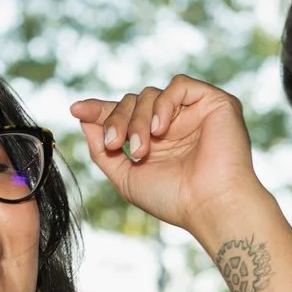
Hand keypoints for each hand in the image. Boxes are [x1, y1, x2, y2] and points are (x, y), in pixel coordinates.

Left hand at [70, 76, 267, 242]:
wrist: (210, 205)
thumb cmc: (173, 199)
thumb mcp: (125, 177)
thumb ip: (102, 150)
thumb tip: (83, 120)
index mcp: (157, 140)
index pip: (125, 114)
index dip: (100, 110)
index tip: (76, 110)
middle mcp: (175, 123)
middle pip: (133, 101)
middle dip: (117, 120)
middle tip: (114, 145)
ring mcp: (194, 111)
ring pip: (151, 94)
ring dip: (138, 119)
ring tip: (141, 150)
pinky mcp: (215, 102)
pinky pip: (179, 85)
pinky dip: (164, 104)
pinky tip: (161, 129)